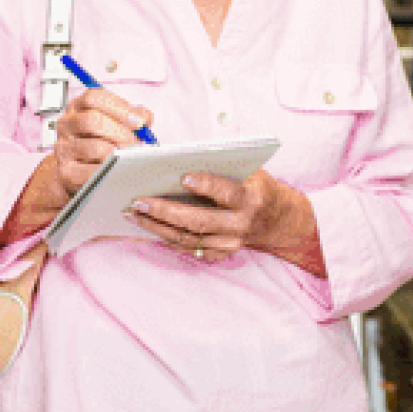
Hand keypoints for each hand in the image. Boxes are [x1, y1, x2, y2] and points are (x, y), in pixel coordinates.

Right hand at [51, 89, 152, 202]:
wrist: (80, 173)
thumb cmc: (101, 142)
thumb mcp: (115, 123)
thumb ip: (132, 116)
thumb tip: (145, 118)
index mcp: (78, 107)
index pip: (93, 97)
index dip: (119, 108)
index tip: (139, 122)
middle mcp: (66, 124)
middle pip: (91, 120)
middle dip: (120, 133)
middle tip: (136, 143)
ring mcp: (63, 148)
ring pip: (94, 148)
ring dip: (117, 154)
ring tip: (129, 158)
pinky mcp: (66, 172)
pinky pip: (90, 173)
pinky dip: (108, 172)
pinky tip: (117, 171)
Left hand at [125, 169, 324, 274]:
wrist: (278, 220)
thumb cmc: (258, 187)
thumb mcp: (251, 171)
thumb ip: (224, 166)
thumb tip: (182, 157)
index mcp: (251, 199)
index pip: (228, 193)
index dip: (207, 185)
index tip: (184, 177)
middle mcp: (240, 225)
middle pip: (199, 221)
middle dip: (165, 211)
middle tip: (139, 201)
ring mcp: (230, 244)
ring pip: (188, 238)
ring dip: (157, 226)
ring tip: (134, 213)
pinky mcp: (221, 254)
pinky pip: (188, 248)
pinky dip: (166, 237)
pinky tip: (149, 226)